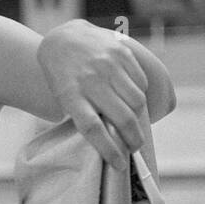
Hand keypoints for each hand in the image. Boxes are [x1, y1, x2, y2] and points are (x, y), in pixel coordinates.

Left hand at [37, 19, 148, 169]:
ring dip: (139, 119)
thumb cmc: (64, 78)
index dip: (109, 149)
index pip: (93, 129)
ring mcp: (107, 65)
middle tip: (134, 148)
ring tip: (134, 126)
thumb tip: (114, 140)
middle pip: (121, 117)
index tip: (120, 164)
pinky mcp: (121, 53)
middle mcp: (91, 80)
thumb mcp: (65, 98)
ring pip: (136, 101)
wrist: (63, 38)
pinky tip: (133, 99)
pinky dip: (140, 95)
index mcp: (71, 96)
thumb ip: (85, 115)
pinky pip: (140, 82)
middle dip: (133, 139)